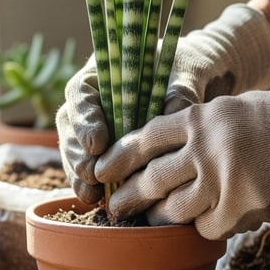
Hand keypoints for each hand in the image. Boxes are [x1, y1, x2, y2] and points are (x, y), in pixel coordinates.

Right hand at [56, 3, 269, 203]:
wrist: (200, 80)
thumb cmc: (189, 69)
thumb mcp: (186, 76)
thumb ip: (177, 95)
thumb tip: (174, 117)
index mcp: (103, 73)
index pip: (80, 94)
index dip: (83, 121)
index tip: (98, 144)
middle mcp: (92, 100)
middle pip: (69, 128)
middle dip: (77, 155)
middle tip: (93, 176)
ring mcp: (96, 125)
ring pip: (75, 151)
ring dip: (80, 175)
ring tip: (93, 195)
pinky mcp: (106, 150)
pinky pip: (91, 168)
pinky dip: (93, 184)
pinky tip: (99, 200)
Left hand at [95, 65, 269, 239]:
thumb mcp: (231, 109)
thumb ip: (196, 129)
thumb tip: (160, 154)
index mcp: (199, 119)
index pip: (144, 138)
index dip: (118, 156)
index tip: (102, 169)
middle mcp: (205, 149)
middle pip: (151, 179)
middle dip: (129, 197)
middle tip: (115, 208)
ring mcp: (223, 181)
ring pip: (174, 210)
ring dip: (159, 219)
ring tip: (150, 223)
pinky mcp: (241, 209)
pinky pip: (206, 227)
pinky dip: (201, 229)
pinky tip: (201, 227)